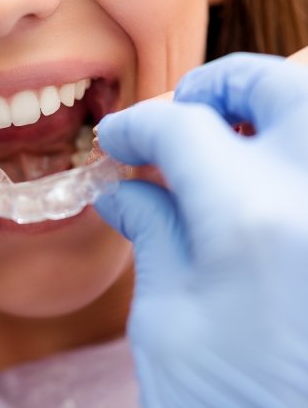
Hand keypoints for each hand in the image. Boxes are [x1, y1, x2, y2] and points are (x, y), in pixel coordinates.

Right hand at [96, 53, 307, 406]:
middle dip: (222, 84)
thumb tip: (123, 189)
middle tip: (183, 110)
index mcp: (254, 221)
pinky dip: (292, 152)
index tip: (118, 140)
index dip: (140, 126)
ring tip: (228, 136)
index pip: (184, 129)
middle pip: (281, 84)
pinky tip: (263, 180)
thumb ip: (152, 236)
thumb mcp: (168, 323)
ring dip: (272, 106)